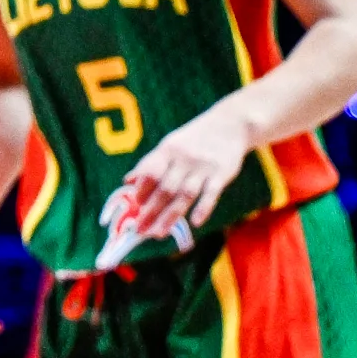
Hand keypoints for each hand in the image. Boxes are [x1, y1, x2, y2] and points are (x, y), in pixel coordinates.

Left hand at [100, 96, 255, 248]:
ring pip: (184, 195)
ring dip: (170, 216)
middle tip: (140, 231)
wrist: (230, 124)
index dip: (140, 191)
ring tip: (158, 233)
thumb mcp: (170, 145)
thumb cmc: (195, 138)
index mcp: (167, 150)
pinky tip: (194, 223)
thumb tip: (127, 181)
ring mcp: (203, 167)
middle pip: (164, 188)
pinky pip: (211, 193)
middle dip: (150, 211)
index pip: (149, 172)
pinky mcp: (222, 174)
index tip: (133, 210)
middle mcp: (183, 158)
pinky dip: (203, 208)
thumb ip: (150, 163)